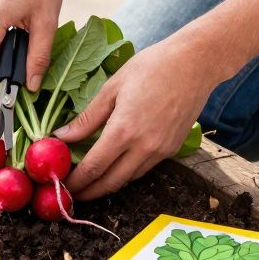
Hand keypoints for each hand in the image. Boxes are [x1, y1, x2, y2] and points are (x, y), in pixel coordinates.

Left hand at [55, 33, 219, 199]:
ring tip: (90, 183)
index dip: (76, 182)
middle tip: (72, 195)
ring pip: (129, 178)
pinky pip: (145, 168)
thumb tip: (62, 136)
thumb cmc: (151, 67)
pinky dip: (127, 172)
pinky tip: (116, 166)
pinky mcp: (172, 149)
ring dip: (108, 184)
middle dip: (89, 192)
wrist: (195, 63)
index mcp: (124, 130)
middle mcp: (144, 146)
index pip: (94, 167)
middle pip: (111, 182)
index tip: (63, 189)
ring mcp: (161, 150)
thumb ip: (87, 118)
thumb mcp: (112, 87)